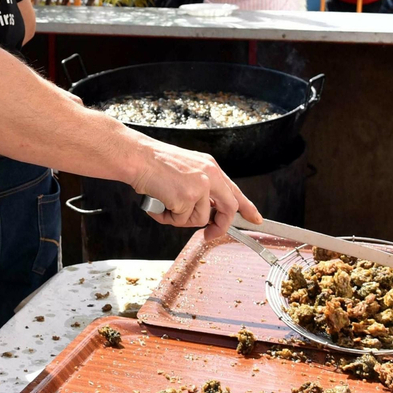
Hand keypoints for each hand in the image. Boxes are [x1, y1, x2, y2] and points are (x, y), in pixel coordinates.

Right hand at [130, 141, 260, 238]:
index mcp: (210, 167)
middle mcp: (209, 176)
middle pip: (228, 209)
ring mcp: (199, 187)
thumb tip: (207, 210)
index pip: (234, 191)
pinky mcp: (186, 199)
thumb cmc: (155, 163)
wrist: (138, 157)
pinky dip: (167, 218)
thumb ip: (201, 186)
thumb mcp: (187, 168)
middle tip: (210, 235)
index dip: (246, 207)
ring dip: (181, 219)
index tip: (255, 219)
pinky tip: (158, 204)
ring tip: (165, 205)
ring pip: (200, 219)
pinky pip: (180, 221)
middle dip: (220, 226)